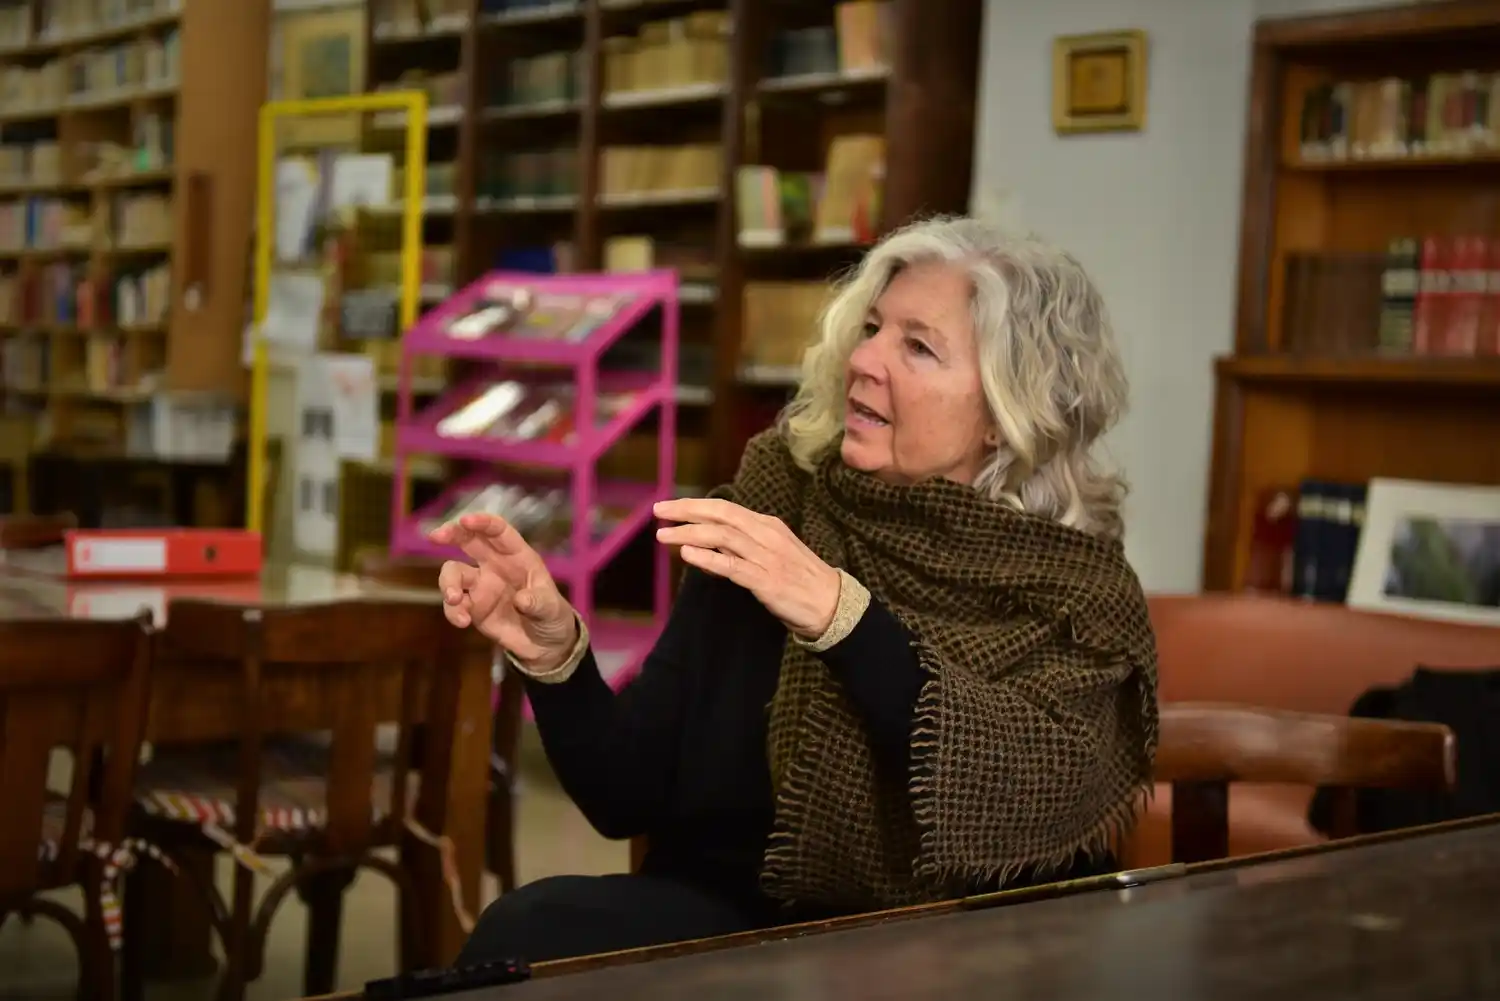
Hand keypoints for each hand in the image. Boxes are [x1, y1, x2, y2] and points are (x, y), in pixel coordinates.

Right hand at [429, 512, 577, 672]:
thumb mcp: (552, 608)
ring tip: (454, 599)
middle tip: (436, 536)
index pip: (498, 531)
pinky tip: (463, 623)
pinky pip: (454, 605)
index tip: (465, 521)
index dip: (482, 523)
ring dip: (448, 583)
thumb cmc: (552, 616)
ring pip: (454, 573)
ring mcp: (480, 586)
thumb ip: (539, 602)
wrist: (543, 645)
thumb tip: (521, 600)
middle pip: (468, 541)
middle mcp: (494, 565)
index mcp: (517, 556)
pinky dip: (453, 612)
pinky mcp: (471, 608)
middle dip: (451, 533)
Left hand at [653, 498, 840, 639]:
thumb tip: (706, 543)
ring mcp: (766, 557)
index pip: (725, 508)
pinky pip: (731, 565)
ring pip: (722, 536)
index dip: (695, 505)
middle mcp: (766, 535)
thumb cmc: (799, 580)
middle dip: (687, 510)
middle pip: (721, 514)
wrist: (831, 604)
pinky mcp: (765, 580)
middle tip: (658, 511)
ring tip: (664, 535)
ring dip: (690, 533)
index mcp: (767, 525)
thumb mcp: (772, 553)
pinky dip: (708, 557)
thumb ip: (741, 546)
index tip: (669, 507)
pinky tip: (688, 553)